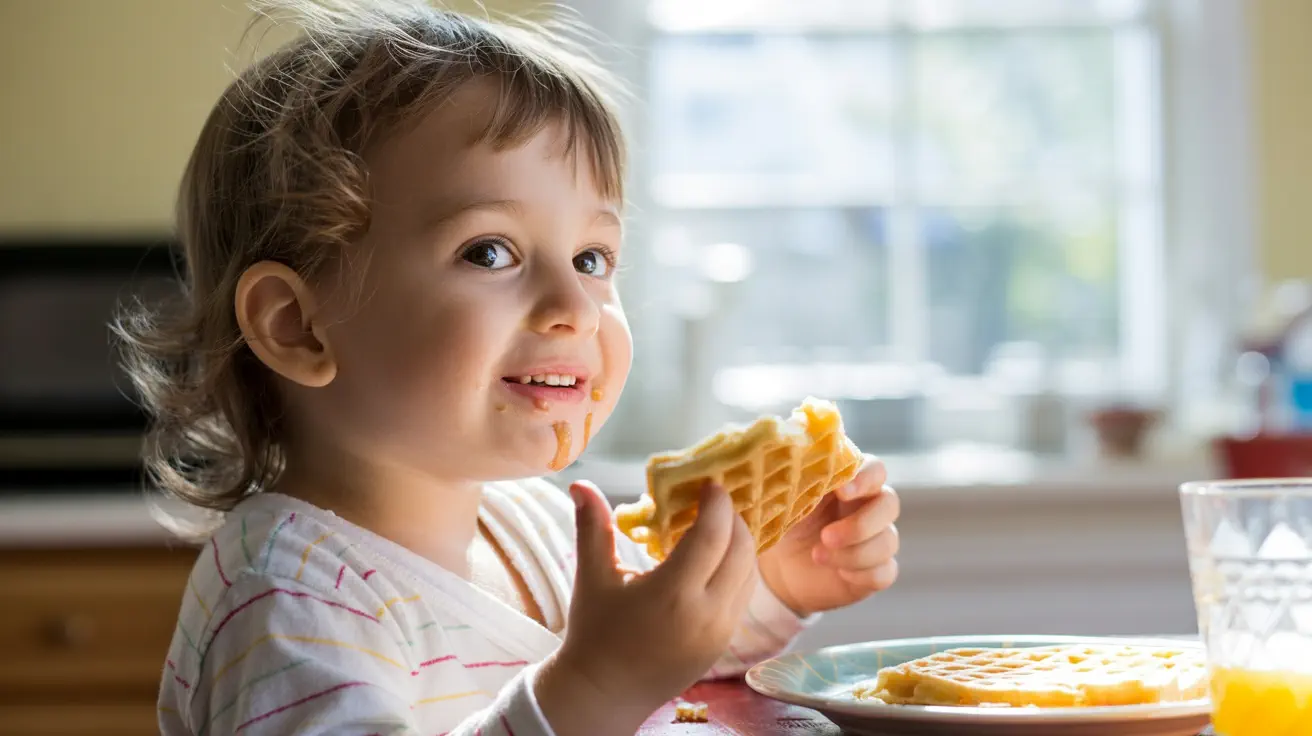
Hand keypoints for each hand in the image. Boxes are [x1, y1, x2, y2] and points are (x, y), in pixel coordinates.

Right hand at [535, 481, 757, 735]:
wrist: (604, 694)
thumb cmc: (594, 634)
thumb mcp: (592, 577)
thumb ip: (593, 527)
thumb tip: (580, 483)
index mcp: (673, 594)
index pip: (712, 536)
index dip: (717, 504)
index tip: (711, 483)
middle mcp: (706, 614)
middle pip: (741, 550)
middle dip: (733, 518)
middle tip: (715, 500)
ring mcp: (721, 632)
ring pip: (749, 573)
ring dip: (739, 543)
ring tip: (716, 525)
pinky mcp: (725, 643)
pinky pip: (743, 595)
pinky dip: (737, 569)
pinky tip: (715, 558)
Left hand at [757, 455, 899, 615]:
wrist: (779, 564)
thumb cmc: (785, 520)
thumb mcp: (787, 498)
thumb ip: (801, 476)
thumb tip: (805, 450)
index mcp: (852, 482)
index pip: (875, 470)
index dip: (864, 478)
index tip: (842, 491)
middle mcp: (870, 507)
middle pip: (890, 504)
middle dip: (861, 523)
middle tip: (827, 536)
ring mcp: (877, 540)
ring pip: (887, 542)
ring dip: (854, 553)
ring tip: (817, 555)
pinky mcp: (875, 571)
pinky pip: (885, 572)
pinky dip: (862, 574)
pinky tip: (838, 573)